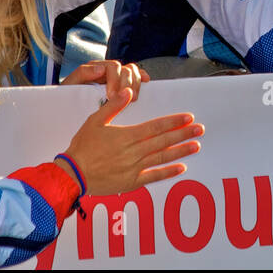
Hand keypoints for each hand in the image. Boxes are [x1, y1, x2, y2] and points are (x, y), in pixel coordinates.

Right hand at [60, 87, 202, 195]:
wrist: (73, 173)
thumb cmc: (83, 146)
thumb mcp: (95, 120)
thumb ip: (113, 106)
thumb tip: (128, 91)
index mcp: (127, 135)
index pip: (156, 126)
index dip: (174, 121)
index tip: (188, 117)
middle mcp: (133, 151)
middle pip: (163, 140)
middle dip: (183, 134)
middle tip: (200, 129)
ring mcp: (134, 167)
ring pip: (162, 157)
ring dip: (181, 151)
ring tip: (196, 145)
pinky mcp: (131, 182)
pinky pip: (153, 176)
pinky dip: (168, 172)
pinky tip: (182, 168)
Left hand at [61, 60, 149, 99]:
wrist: (67, 104)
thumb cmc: (68, 94)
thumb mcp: (70, 83)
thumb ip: (83, 73)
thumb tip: (100, 70)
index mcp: (96, 67)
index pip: (113, 67)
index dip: (115, 80)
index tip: (112, 96)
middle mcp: (107, 69)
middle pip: (126, 69)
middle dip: (127, 85)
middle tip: (123, 100)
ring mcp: (116, 76)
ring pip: (133, 72)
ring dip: (135, 84)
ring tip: (132, 99)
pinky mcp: (121, 84)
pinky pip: (135, 76)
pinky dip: (142, 77)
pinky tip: (146, 82)